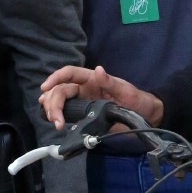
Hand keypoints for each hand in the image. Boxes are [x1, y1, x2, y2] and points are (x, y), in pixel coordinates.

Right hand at [39, 63, 163, 130]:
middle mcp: (84, 88)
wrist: (146, 117)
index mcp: (92, 79)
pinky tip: (56, 122)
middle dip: (53, 102)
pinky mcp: (84, 115)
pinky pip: (67, 113)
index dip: (56, 78)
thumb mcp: (127, 91)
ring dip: (52, 109)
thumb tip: (98, 70)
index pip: (70, 73)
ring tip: (54, 121)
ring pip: (60, 101)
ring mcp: (83, 102)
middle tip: (55, 120)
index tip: (45, 87)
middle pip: (61, 90)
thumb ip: (111, 82)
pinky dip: (57, 116)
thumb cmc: (138, 100)